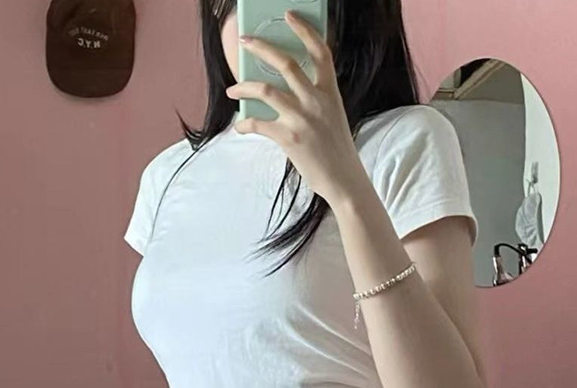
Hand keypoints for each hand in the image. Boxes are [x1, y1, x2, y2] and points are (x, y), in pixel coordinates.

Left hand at [225, 10, 366, 208]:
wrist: (344, 181)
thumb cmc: (336, 151)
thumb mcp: (332, 118)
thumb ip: (314, 100)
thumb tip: (282, 90)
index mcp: (331, 93)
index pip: (320, 52)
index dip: (304, 30)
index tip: (289, 16)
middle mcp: (317, 101)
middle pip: (286, 63)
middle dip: (261, 47)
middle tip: (245, 41)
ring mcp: (302, 119)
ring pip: (265, 90)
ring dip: (243, 87)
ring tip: (232, 89)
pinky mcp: (290, 139)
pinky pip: (258, 124)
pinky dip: (245, 124)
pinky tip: (240, 127)